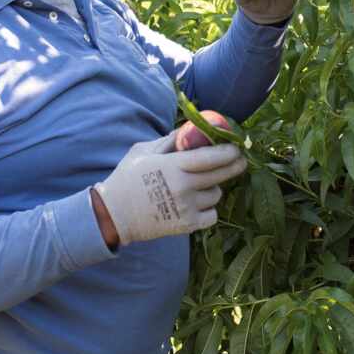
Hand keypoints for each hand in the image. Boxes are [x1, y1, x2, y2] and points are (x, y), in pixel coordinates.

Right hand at [92, 134, 245, 244]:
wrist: (113, 214)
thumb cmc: (127, 178)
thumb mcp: (144, 151)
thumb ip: (170, 140)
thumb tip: (192, 127)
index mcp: (173, 166)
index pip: (211, 157)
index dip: (228, 152)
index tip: (237, 147)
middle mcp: (183, 187)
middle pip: (220, 175)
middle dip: (235, 166)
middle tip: (240, 161)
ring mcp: (186, 208)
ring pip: (216, 195)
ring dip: (213, 188)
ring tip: (201, 185)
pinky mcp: (187, 225)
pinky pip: (212, 215)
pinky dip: (209, 210)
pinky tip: (199, 204)